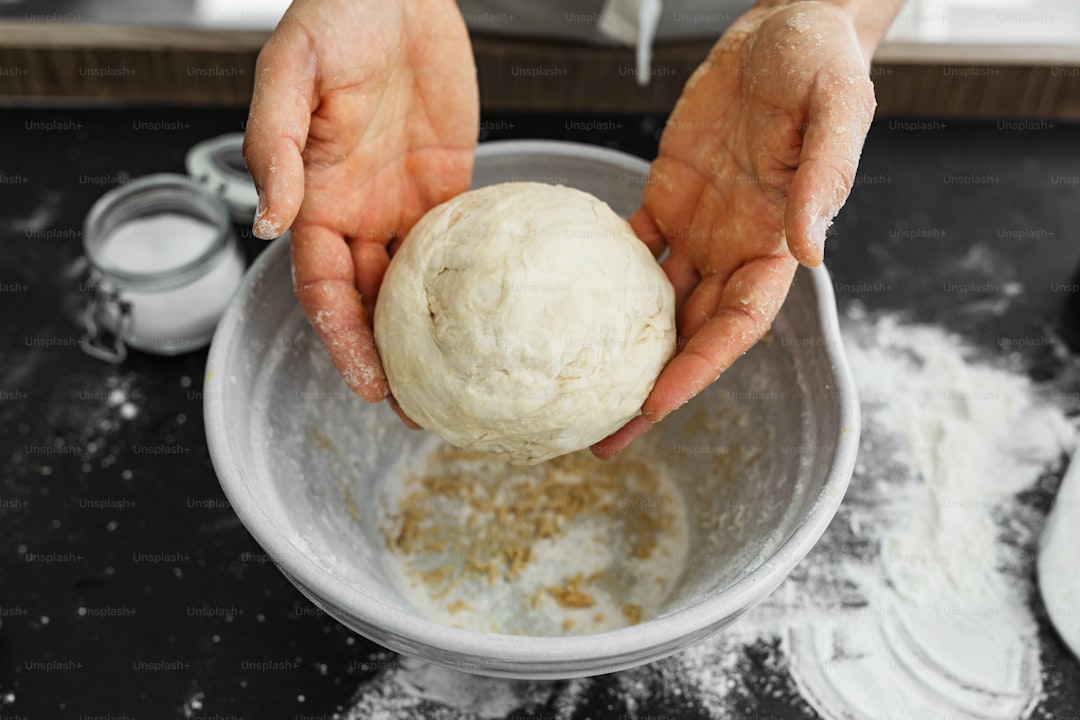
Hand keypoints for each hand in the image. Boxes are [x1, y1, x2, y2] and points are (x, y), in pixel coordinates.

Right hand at [242, 0, 478, 417]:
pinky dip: (475, 287)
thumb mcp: (292, 71)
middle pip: (370, 304)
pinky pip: (463, 247)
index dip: (340, 340)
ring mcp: (406, 204)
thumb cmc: (335, 14)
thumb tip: (268, 224)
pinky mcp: (451, 187)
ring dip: (433, 338)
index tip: (367, 383)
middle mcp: (360, 212)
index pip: (322, 289)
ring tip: (463, 385)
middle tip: (421, 410)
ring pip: (417, 288)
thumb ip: (275, 146)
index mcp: (317, 198)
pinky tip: (497, 320)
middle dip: (388, 359)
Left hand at [594, 1, 875, 457]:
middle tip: (601, 435)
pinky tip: (560, 309)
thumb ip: (824, 179)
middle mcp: (734, 247)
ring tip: (572, 389)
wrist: (788, 22)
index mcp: (775, 243)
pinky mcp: (668, 195)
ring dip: (617, 350)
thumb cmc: (823, 61)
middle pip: (688, 336)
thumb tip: (810, 252)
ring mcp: (699, 227)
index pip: (735, 327)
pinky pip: (628, 248)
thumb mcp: (837, 111)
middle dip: (649, 389)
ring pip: (652, 305)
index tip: (653, 407)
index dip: (697, 370)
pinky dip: (596, 281)